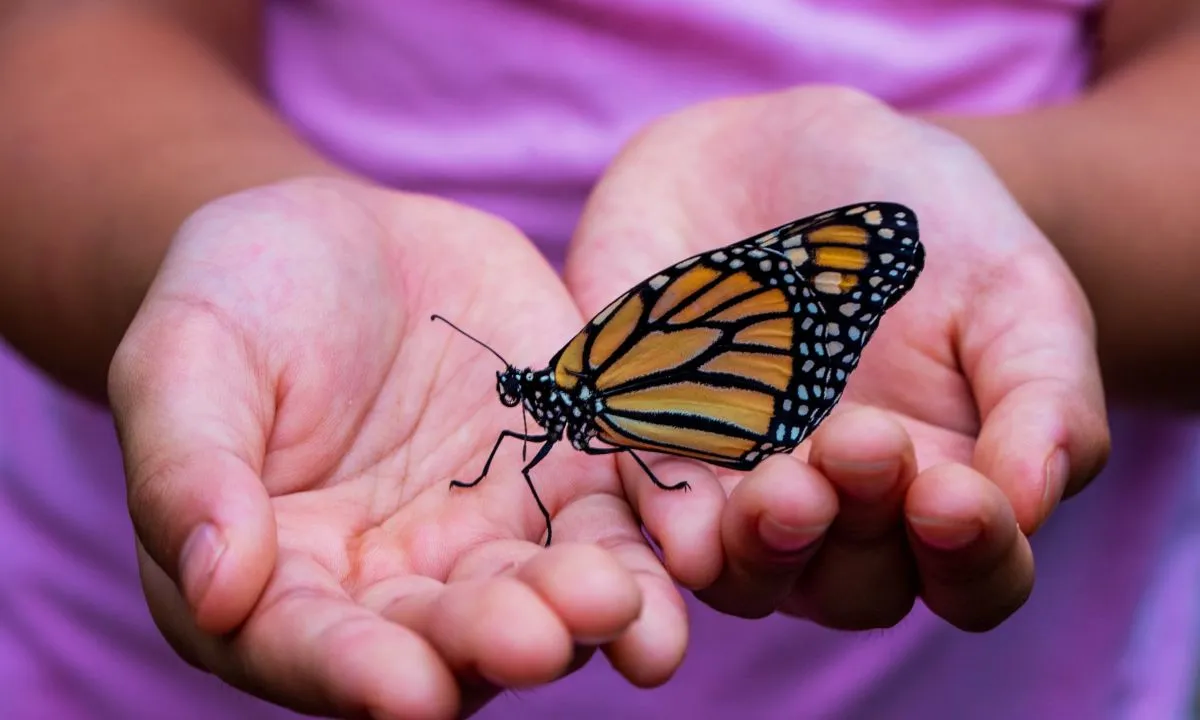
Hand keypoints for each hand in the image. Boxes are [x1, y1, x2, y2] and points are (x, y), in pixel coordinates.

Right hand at [108, 178, 686, 718]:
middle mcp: (397, 584)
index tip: (405, 691)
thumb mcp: (185, 360)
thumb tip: (214, 589)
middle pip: (448, 639)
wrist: (343, 240)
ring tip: (625, 608)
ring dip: (590, 614)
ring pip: (547, 595)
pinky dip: (655, 539)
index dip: (355, 674)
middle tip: (537, 638)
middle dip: (493, 643)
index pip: (313, 649)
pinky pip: (619, 519)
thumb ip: (189, 471)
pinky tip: (693, 547)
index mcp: (283, 582)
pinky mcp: (568, 476)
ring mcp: (492, 535)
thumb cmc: (237, 299)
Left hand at [565, 87, 1110, 630]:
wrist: (790, 150)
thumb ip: (1043, 394)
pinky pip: (642, 506)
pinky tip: (681, 517)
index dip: (972, 556)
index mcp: (940, 491)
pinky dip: (662, 518)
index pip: (973, 577)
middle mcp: (836, 515)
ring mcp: (735, 489)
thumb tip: (1032, 502)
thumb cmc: (927, 228)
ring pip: (743, 572)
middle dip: (857, 533)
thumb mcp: (1013, 289)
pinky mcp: (643, 445)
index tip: (955, 495)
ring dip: (761, 548)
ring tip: (779, 489)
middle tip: (858, 443)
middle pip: (851, 587)